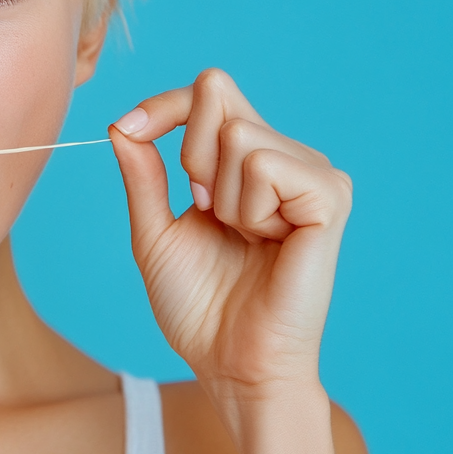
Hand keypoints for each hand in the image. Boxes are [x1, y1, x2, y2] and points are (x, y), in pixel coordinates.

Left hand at [109, 68, 351, 400]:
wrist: (232, 362)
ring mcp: (312, 173)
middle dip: (190, 156)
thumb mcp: (154, 231)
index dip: (161, 105)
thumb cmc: (199, 305)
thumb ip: (143, 174)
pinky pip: (266, 164)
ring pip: (237, 134)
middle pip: (218, 93)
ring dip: (221, 197)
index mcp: (248, 159)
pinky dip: (249, 208)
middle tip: (207, 212)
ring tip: (244, 237)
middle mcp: (285, 155)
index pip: (208, 91)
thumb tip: (122, 124)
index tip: (128, 130)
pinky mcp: (330, 196)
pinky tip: (268, 242)